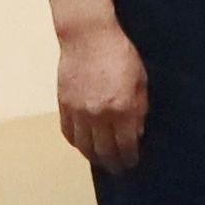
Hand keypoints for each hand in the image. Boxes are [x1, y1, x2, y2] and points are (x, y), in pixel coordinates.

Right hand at [54, 18, 150, 170]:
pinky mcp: (64, 105)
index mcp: (121, 108)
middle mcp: (98, 114)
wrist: (88, 36)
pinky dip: (77, 143)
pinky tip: (84, 144)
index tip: (131, 162)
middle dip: (113, 163)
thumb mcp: (140, 81)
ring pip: (84, 146)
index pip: (125, 145)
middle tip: (118, 168)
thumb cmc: (120, 53)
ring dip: (94, 157)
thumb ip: (139, 109)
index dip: (129, 158)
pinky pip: (69, 133)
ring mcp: (78, 111)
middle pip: (104, 151)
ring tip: (101, 160)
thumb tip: (136, 133)